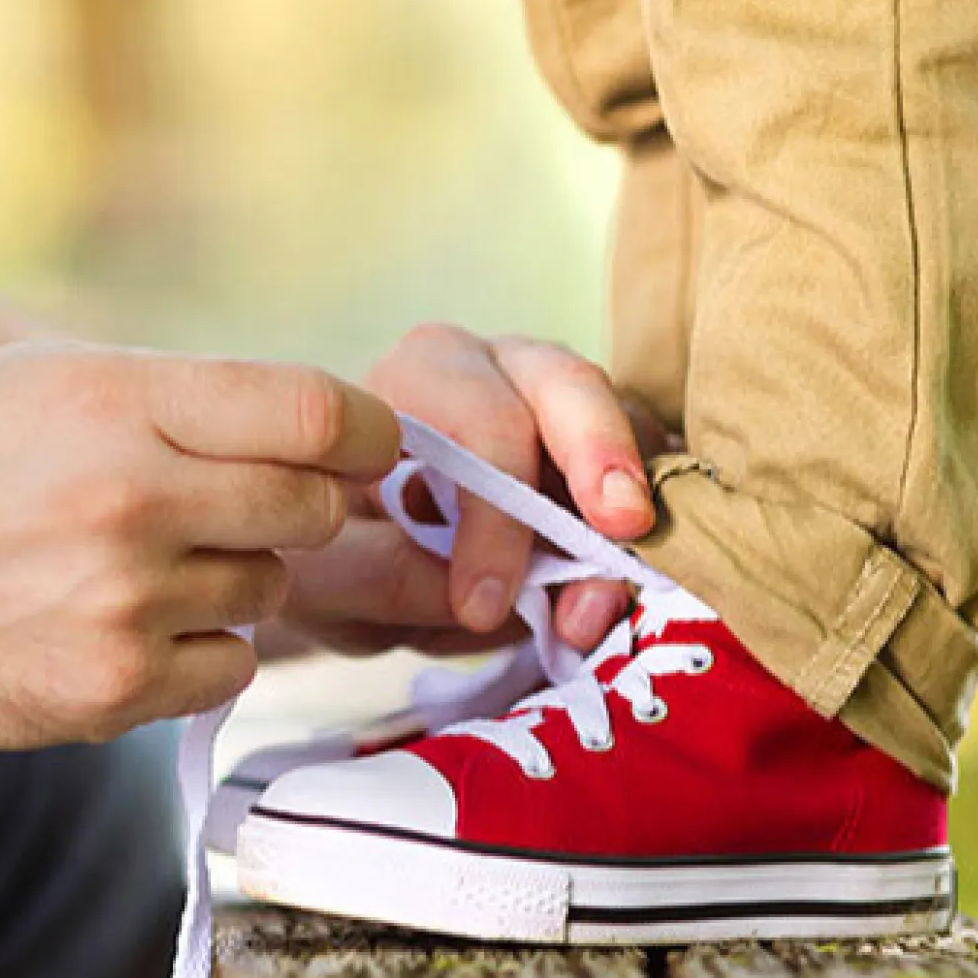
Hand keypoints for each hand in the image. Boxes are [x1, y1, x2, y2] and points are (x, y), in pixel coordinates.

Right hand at [0, 342, 398, 745]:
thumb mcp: (51, 380)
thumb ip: (187, 398)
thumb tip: (328, 431)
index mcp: (116, 401)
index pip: (316, 414)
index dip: (368, 434)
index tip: (368, 448)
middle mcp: (127, 499)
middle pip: (314, 509)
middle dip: (297, 506)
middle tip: (232, 505)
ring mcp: (121, 603)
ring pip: (271, 590)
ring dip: (232, 577)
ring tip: (138, 563)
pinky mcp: (112, 688)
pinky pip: (232, 666)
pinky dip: (202, 648)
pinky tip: (128, 624)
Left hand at [278, 325, 667, 656]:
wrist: (352, 556)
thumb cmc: (333, 545)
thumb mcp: (324, 574)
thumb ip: (382, 576)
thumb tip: (485, 599)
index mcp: (420, 376)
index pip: (478, 422)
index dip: (496, 516)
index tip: (483, 606)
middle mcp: (499, 369)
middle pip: (569, 385)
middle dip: (600, 457)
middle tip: (621, 533)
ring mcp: (565, 408)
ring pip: (625, 431)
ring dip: (627, 523)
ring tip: (601, 608)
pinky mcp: (608, 454)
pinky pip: (651, 476)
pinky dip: (652, 532)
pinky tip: (629, 590)